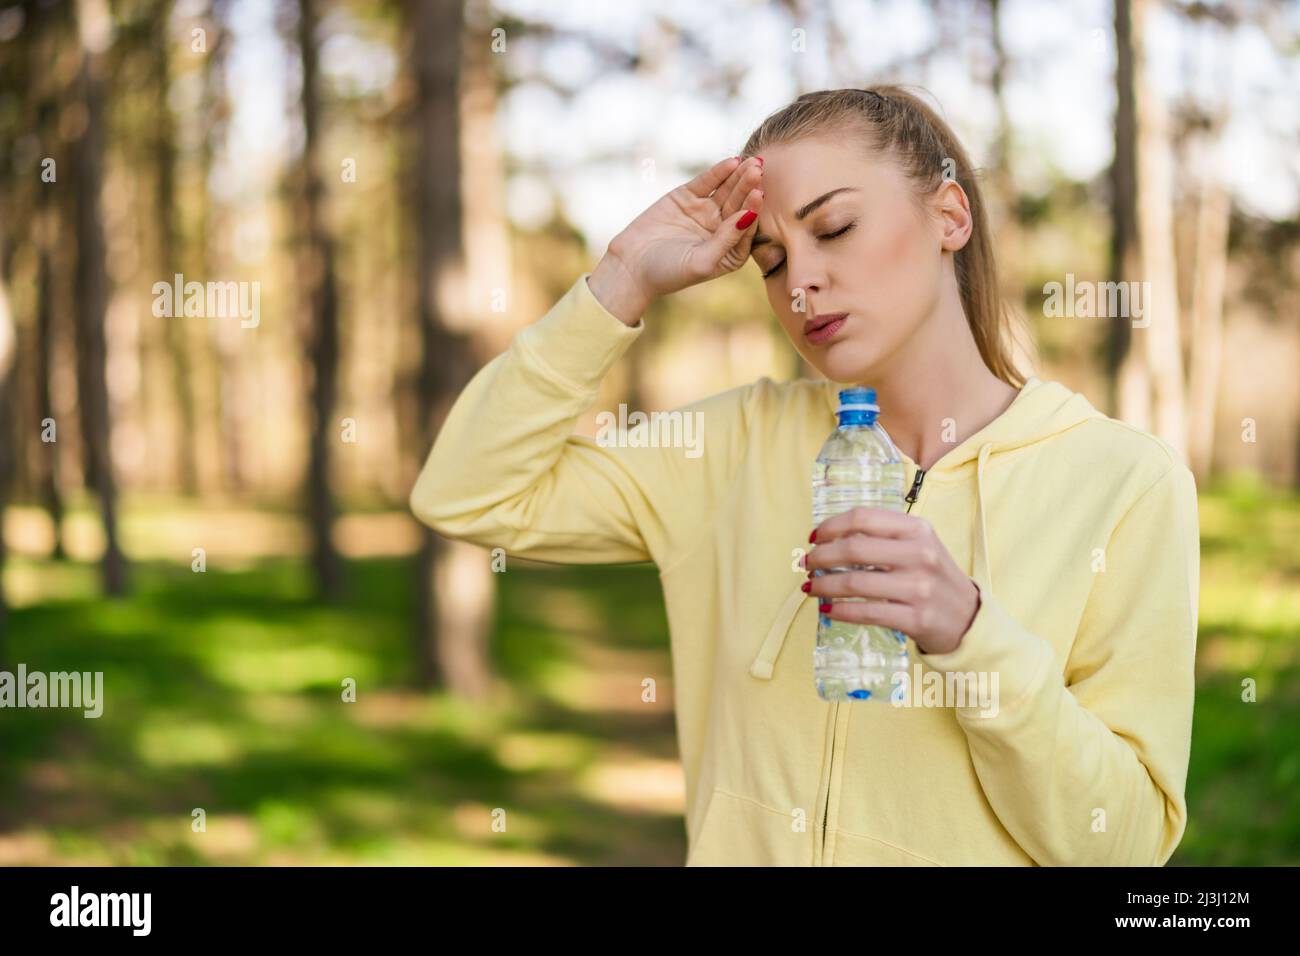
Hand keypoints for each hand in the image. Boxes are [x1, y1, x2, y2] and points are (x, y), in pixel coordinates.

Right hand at [591, 156, 765, 319]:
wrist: (631, 266)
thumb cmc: (668, 273)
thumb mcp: (701, 261)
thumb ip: (727, 240)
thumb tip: (749, 216)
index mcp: (731, 250)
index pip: (746, 226)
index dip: (753, 209)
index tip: (760, 194)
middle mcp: (723, 229)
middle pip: (739, 204)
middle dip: (748, 187)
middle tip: (758, 169)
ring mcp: (706, 211)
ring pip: (726, 190)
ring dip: (738, 176)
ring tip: (750, 162)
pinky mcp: (688, 197)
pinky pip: (707, 182)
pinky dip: (718, 172)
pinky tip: (732, 162)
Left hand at [804, 507, 980, 654]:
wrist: (968, 617)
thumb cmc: (932, 577)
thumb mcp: (918, 545)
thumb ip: (882, 537)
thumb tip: (827, 539)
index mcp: (917, 529)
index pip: (863, 518)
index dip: (830, 526)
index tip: (813, 537)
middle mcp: (920, 554)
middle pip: (854, 549)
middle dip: (820, 556)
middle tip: (806, 564)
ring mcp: (919, 588)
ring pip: (855, 582)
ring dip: (823, 585)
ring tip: (810, 587)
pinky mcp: (916, 618)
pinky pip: (866, 612)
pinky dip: (839, 610)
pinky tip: (827, 609)